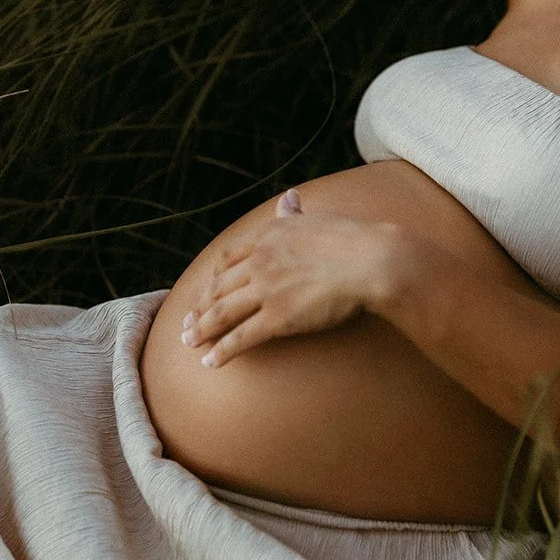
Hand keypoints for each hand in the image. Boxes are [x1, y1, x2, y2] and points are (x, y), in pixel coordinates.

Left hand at [180, 188, 403, 367]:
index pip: (228, 258)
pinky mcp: (278, 318)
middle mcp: (260, 261)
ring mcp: (266, 290)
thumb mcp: (317, 220)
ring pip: (222, 313)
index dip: (212, 277)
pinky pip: (241, 337)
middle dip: (198, 308)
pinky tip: (211, 362)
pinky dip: (222, 351)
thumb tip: (288, 197)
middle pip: (217, 287)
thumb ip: (295, 214)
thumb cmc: (354, 240)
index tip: (204, 290)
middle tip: (186, 324)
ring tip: (189, 344)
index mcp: (268, 237)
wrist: (373, 260)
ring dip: (201, 330)